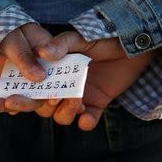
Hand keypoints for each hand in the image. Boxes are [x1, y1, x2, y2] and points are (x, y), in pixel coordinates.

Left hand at [0, 23, 52, 113]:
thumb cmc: (4, 28)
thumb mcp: (14, 40)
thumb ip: (25, 57)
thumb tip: (40, 77)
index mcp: (52, 51)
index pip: (62, 73)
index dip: (59, 88)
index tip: (51, 100)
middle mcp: (45, 66)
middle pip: (47, 89)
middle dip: (31, 100)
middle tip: (12, 103)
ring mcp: (32, 76)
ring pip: (32, 97)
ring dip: (18, 104)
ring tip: (0, 105)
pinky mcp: (18, 83)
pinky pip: (18, 97)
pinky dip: (9, 104)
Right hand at [37, 31, 154, 130]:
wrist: (133, 46)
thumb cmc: (104, 38)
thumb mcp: (81, 39)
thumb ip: (62, 45)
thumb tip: (42, 52)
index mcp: (54, 70)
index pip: (34, 86)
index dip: (30, 93)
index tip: (28, 95)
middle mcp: (64, 85)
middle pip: (44, 105)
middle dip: (48, 106)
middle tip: (57, 98)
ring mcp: (80, 96)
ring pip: (62, 115)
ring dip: (66, 112)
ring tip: (78, 102)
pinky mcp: (97, 104)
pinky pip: (87, 120)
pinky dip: (86, 122)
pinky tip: (87, 118)